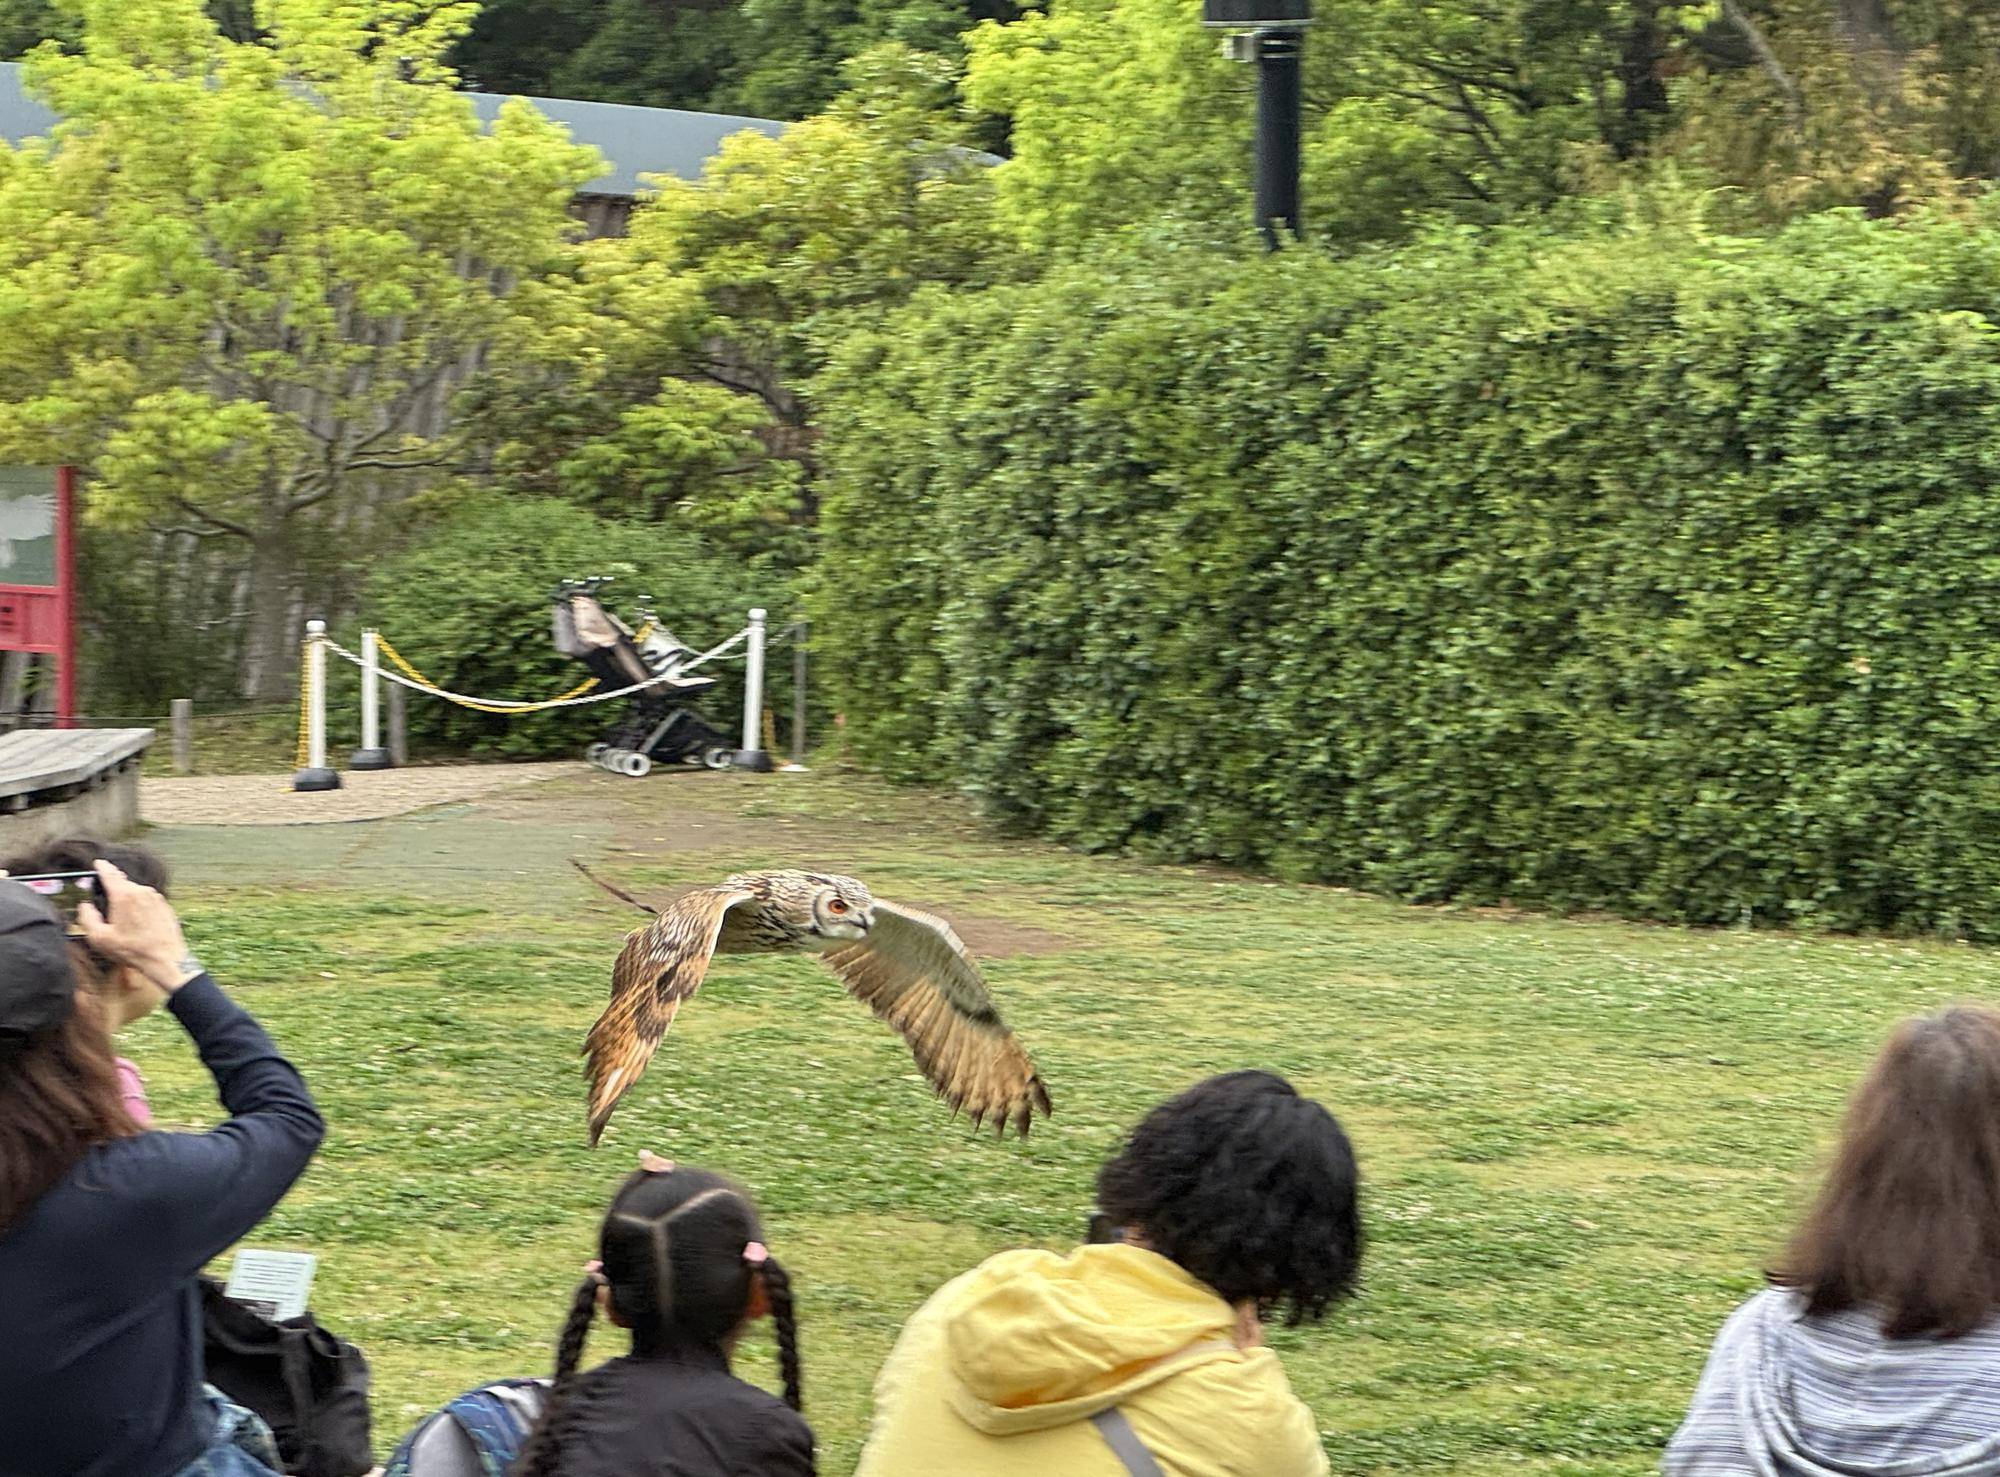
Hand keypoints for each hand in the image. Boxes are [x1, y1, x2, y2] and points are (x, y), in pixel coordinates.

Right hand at [77, 861, 198, 991]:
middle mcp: (141, 891)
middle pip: (123, 883)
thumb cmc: (131, 949)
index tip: (99, 863)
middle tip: (106, 898)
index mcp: (124, 895)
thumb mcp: (99, 938)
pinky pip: (147, 901)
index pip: (110, 874)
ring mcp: (156, 898)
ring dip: (128, 899)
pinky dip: (140, 906)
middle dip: (113, 888)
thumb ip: (87, 917)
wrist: (165, 958)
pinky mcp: (165, 905)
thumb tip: (85, 906)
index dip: (102, 867)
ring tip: (123, 918)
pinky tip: (137, 922)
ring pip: (136, 892)